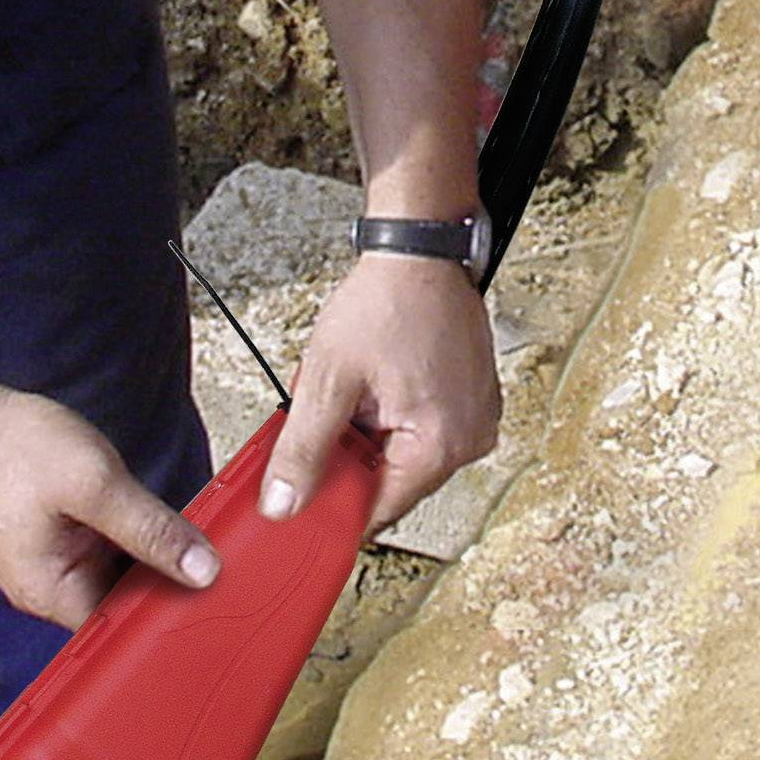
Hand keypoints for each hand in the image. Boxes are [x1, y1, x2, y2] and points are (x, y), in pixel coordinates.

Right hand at [0, 387, 220, 628]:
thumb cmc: (11, 448)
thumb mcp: (94, 484)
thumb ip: (150, 528)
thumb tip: (201, 570)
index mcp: (51, 592)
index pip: (123, 628)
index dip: (168, 611)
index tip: (208, 591)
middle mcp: (47, 588)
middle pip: (122, 601)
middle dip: (161, 579)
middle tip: (207, 557)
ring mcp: (48, 562)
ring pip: (115, 572)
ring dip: (144, 553)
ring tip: (176, 531)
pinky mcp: (51, 538)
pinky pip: (100, 548)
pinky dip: (124, 534)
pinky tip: (141, 513)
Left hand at [262, 252, 499, 534]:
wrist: (420, 249)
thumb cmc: (387, 300)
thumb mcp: (329, 379)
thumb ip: (304, 448)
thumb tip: (284, 501)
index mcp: (442, 444)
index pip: (380, 510)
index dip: (335, 507)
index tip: (304, 499)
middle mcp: (470, 439)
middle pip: (391, 480)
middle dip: (349, 455)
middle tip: (325, 412)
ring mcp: (475, 419)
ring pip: (402, 453)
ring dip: (367, 431)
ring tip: (353, 384)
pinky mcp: (472, 400)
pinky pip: (421, 428)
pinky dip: (388, 414)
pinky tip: (372, 381)